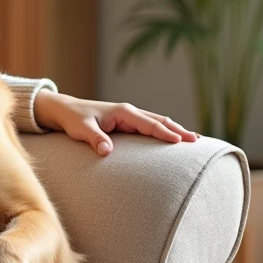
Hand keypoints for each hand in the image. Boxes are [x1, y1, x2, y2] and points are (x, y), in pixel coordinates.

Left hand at [33, 90, 197, 156]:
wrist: (64, 110)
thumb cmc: (73, 119)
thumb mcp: (81, 129)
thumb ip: (94, 139)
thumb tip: (106, 151)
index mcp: (123, 112)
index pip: (149, 123)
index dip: (164, 132)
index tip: (180, 141)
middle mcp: (129, 112)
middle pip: (160, 120)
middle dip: (178, 130)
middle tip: (198, 141)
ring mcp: (129, 116)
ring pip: (158, 121)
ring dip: (175, 129)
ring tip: (194, 140)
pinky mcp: (127, 122)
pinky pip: (150, 126)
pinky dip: (164, 130)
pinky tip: (173, 139)